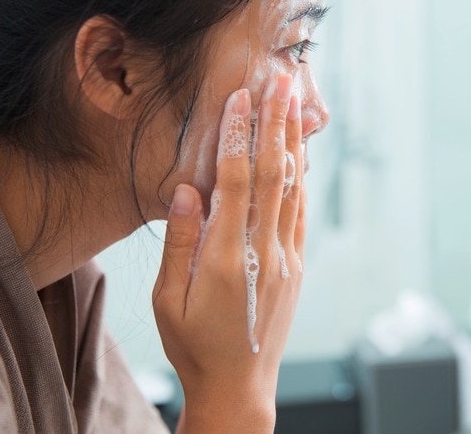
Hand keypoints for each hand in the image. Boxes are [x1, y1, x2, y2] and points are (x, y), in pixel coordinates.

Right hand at [153, 73, 305, 433]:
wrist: (239, 389)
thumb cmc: (195, 346)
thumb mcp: (169, 302)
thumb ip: (178, 244)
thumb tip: (186, 190)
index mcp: (225, 260)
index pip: (234, 183)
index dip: (237, 136)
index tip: (239, 98)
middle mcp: (263, 253)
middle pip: (271, 175)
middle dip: (275, 123)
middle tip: (280, 81)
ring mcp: (285, 259)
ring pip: (292, 188)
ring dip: (292, 142)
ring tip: (295, 102)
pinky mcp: (296, 266)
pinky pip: (300, 211)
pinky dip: (300, 177)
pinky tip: (299, 153)